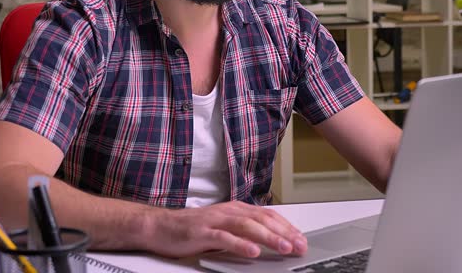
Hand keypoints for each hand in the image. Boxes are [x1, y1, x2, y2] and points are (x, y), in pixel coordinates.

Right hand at [146, 201, 307, 258]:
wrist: (159, 226)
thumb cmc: (191, 229)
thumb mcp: (223, 228)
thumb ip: (243, 232)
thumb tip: (268, 242)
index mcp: (235, 209)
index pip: (267, 216)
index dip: (286, 227)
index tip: (301, 239)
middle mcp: (228, 211)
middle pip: (261, 220)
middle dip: (284, 233)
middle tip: (300, 245)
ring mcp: (215, 220)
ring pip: (247, 226)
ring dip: (268, 237)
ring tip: (284, 248)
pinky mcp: (202, 232)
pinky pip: (224, 238)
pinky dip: (240, 244)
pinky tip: (253, 251)